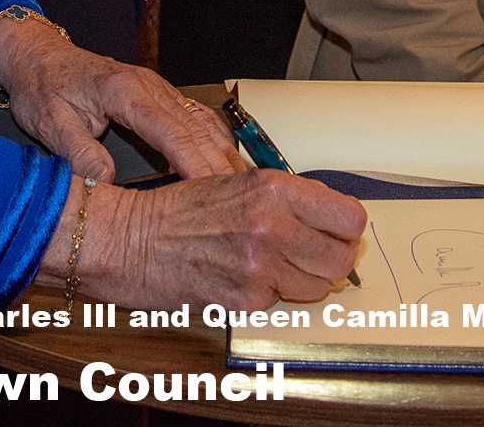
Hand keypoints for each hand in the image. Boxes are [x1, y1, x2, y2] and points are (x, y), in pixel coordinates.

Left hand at [0, 14, 240, 181]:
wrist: (40, 57)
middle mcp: (150, 86)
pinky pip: (198, 118)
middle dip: (219, 165)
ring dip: (224, 154)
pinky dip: (216, 142)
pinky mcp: (161, 95)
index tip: (211, 193)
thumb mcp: (50, 123)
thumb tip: (106, 184)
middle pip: (197, 128)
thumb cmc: (44, 88)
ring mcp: (159, 88)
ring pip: (203, 122)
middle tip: (239, 202)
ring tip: (242, 190)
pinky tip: (226, 164)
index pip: (171, 132)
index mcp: (124, 91)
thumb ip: (80, 153)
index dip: (194, 164)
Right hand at [44, 169, 368, 310]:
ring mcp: (260, 266)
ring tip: (275, 263)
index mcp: (274, 189)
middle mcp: (272, 226)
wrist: (133, 238)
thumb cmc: (181, 209)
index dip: (345, 228)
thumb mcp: (238, 181)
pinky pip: (283, 302)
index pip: (350, 218)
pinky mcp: (246, 299)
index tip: (336, 230)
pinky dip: (273, 293)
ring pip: (319, 286)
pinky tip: (248, 275)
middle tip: (312, 252)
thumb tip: (331, 216)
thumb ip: (288, 198)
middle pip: (341, 258)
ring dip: (305, 279)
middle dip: (331, 258)